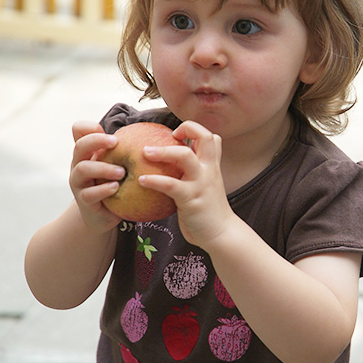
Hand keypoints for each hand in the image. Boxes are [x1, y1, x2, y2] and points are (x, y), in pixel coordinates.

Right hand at [69, 121, 124, 231]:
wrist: (102, 216)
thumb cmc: (113, 186)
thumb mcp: (117, 166)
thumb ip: (125, 151)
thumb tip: (150, 134)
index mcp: (87, 153)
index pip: (78, 130)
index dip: (90, 127)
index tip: (112, 134)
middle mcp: (79, 165)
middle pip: (79, 146)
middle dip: (97, 141)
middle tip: (116, 142)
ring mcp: (79, 183)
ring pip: (83, 169)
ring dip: (103, 168)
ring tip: (121, 172)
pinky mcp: (83, 201)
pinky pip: (89, 193)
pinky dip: (103, 190)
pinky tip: (116, 188)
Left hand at [139, 120, 234, 249]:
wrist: (221, 234)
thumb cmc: (208, 211)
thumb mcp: (207, 187)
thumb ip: (197, 174)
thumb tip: (177, 166)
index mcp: (212, 166)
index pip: (212, 137)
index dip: (196, 130)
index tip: (178, 135)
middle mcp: (209, 170)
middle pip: (205, 137)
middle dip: (187, 128)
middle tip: (168, 135)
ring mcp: (201, 183)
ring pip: (185, 156)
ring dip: (163, 151)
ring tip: (145, 152)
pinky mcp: (190, 198)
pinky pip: (170, 184)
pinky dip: (154, 180)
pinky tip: (141, 180)